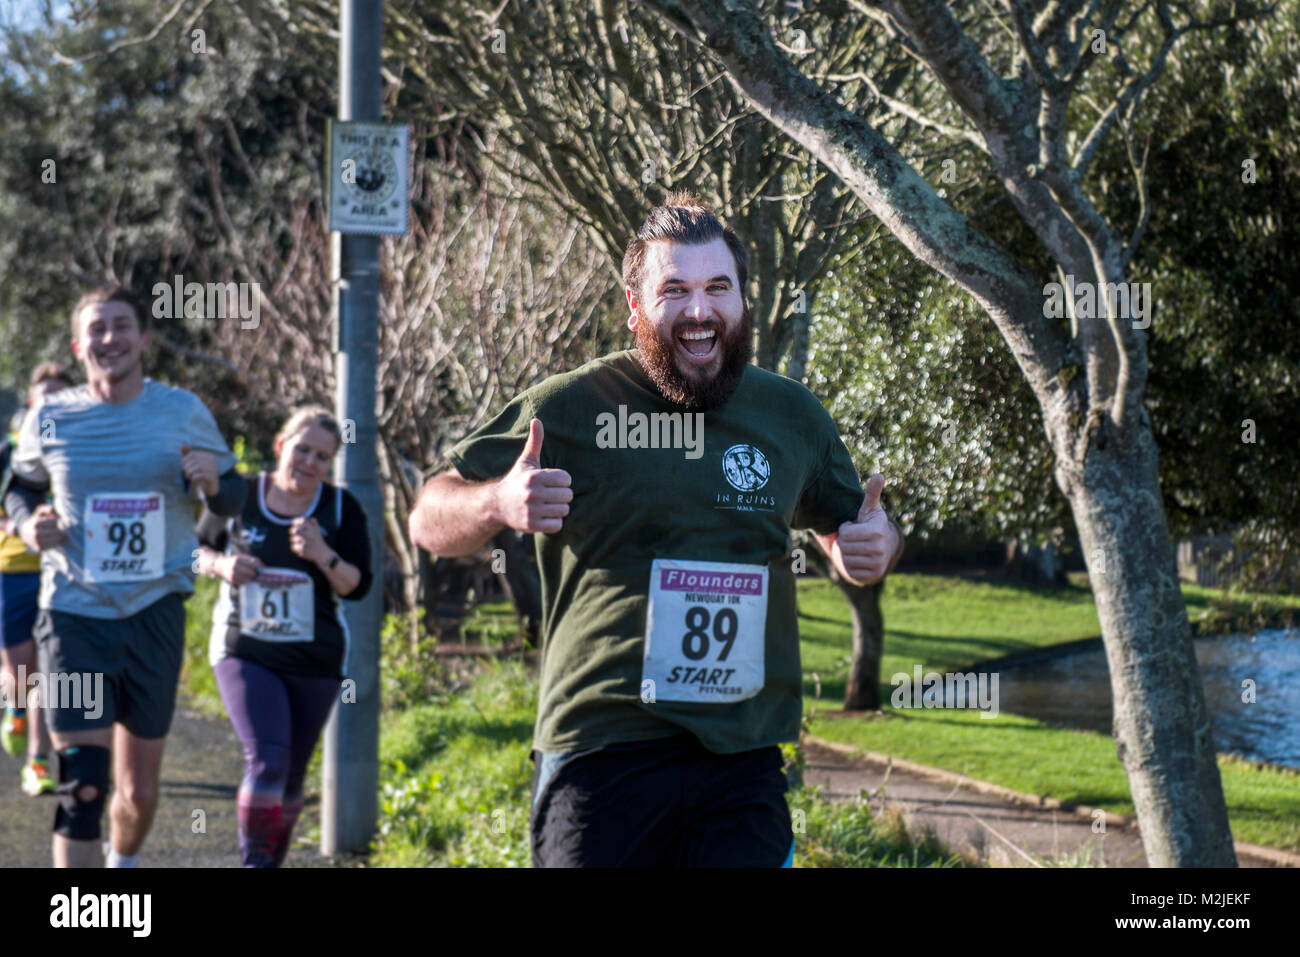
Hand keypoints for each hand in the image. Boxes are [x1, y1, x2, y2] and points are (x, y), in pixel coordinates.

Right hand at [19, 504, 65, 551]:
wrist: (25, 532)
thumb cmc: (36, 519)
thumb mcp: (40, 511)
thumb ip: (48, 508)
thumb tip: (55, 511)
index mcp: (36, 523)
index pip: (54, 523)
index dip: (61, 522)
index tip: (64, 521)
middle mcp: (35, 533)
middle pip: (56, 532)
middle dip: (62, 530)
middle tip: (68, 528)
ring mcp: (37, 542)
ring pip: (55, 539)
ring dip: (61, 536)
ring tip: (64, 533)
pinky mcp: (39, 548)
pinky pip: (52, 546)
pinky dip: (57, 542)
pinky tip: (58, 538)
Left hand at [181, 444, 219, 497]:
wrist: (209, 487)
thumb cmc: (200, 474)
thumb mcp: (193, 463)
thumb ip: (188, 454)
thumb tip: (181, 444)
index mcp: (209, 456)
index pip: (192, 454)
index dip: (184, 460)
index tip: (183, 467)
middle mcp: (213, 461)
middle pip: (195, 461)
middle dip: (187, 467)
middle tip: (185, 473)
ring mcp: (214, 469)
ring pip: (198, 467)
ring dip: (190, 472)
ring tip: (188, 476)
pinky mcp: (213, 478)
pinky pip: (201, 475)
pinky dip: (194, 477)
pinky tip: (193, 479)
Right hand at [221, 553, 263, 585]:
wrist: (221, 566)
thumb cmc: (235, 561)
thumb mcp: (243, 557)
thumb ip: (254, 560)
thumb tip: (264, 566)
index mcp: (238, 559)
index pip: (252, 565)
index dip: (257, 568)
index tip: (259, 570)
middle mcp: (235, 567)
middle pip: (251, 573)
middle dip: (255, 574)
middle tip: (256, 574)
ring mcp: (233, 574)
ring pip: (248, 579)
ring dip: (251, 578)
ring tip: (250, 576)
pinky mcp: (232, 580)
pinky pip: (243, 582)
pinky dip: (246, 581)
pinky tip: (244, 577)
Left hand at [290, 517, 329, 563]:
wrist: (322, 554)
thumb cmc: (318, 540)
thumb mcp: (318, 530)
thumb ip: (313, 522)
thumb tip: (306, 517)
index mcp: (312, 530)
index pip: (302, 521)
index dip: (296, 521)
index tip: (293, 523)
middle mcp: (309, 535)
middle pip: (295, 530)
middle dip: (292, 531)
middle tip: (294, 533)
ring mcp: (305, 543)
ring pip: (292, 539)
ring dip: (294, 540)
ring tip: (298, 542)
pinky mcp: (302, 550)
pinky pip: (293, 547)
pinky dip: (295, 547)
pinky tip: (299, 548)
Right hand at [492, 419, 571, 534]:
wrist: (496, 505)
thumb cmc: (516, 480)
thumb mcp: (526, 461)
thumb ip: (535, 441)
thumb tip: (537, 420)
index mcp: (534, 477)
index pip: (566, 479)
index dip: (562, 481)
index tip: (552, 482)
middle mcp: (533, 494)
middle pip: (568, 496)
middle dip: (562, 496)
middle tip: (551, 495)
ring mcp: (532, 511)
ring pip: (564, 511)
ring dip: (558, 509)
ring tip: (547, 505)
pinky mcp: (531, 525)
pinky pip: (557, 526)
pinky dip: (554, 522)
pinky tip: (544, 516)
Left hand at [835, 474, 900, 585]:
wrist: (886, 547)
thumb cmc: (872, 524)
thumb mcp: (871, 509)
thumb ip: (872, 493)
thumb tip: (879, 475)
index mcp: (876, 531)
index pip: (844, 533)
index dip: (845, 529)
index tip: (855, 526)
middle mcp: (879, 549)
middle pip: (844, 547)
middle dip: (845, 541)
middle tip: (855, 538)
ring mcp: (878, 564)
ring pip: (845, 559)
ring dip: (847, 553)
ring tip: (857, 547)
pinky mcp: (873, 576)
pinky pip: (850, 571)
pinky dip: (850, 565)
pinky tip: (859, 558)